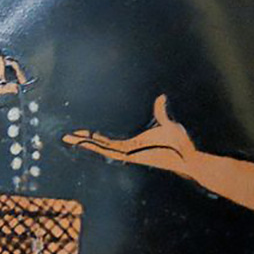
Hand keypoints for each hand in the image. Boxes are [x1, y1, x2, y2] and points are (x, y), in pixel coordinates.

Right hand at [63, 95, 195, 175]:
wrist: (188, 156)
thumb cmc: (179, 143)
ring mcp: (130, 154)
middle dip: (83, 140)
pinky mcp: (133, 155)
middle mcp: (128, 151)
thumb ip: (160, 111)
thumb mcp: (167, 123)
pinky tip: (89, 142)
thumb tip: (161, 97)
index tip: (82, 132)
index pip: (108, 141)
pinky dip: (99, 146)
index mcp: (133, 144)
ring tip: (70, 138)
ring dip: (86, 143)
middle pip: (100, 145)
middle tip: (66, 136)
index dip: (94, 137)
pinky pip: (112, 150)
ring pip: (102, 148)